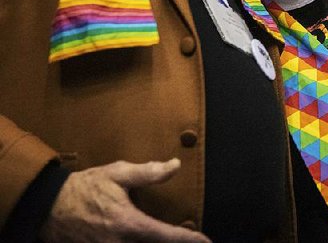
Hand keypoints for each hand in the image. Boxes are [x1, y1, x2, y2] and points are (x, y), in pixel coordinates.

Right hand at [40, 159, 209, 242]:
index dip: (189, 240)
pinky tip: (149, 241)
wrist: (47, 206)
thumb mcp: (117, 174)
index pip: (166, 236)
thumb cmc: (84, 188)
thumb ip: (148, 172)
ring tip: (172, 240)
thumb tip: (175, 165)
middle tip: (196, 242)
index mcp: (128, 224)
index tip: (206, 241)